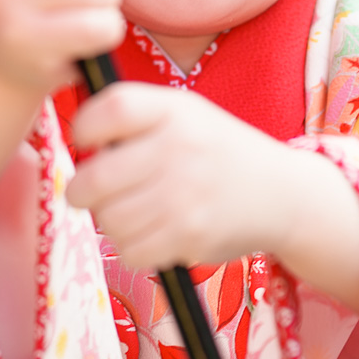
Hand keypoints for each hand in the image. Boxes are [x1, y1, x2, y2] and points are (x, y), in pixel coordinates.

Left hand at [66, 84, 358, 311]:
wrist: (282, 194)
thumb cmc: (216, 152)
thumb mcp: (185, 114)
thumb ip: (137, 117)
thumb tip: (76, 136)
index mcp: (174, 110)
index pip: (110, 108)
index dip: (84, 126)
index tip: (86, 141)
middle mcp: (179, 148)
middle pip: (95, 176)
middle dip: (81, 190)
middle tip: (88, 192)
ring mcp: (184, 194)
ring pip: (108, 219)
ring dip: (109, 221)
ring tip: (130, 212)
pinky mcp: (189, 235)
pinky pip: (129, 250)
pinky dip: (131, 247)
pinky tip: (150, 233)